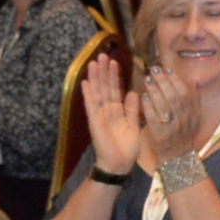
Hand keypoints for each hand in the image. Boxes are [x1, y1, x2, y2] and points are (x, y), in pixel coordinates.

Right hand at [76, 53, 145, 176]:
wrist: (119, 165)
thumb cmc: (127, 148)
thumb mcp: (134, 125)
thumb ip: (132, 109)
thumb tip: (133, 92)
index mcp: (117, 111)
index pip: (115, 89)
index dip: (114, 75)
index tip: (114, 61)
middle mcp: (107, 110)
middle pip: (105, 87)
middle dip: (103, 71)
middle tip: (102, 55)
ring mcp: (100, 115)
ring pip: (98, 92)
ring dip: (95, 77)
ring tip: (94, 62)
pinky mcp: (95, 121)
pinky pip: (91, 105)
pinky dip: (88, 94)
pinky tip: (85, 82)